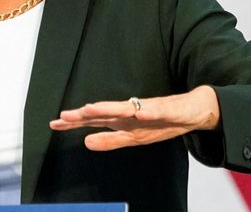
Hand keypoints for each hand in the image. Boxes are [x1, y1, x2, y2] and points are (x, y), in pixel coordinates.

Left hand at [49, 85, 220, 150]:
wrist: (196, 109)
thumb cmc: (164, 121)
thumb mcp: (135, 137)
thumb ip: (111, 139)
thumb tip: (86, 142)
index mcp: (125, 120)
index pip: (95, 120)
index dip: (76, 122)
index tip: (54, 123)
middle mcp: (134, 111)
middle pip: (106, 111)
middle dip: (87, 114)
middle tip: (66, 115)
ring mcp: (151, 108)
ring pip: (128, 108)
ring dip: (110, 108)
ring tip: (93, 109)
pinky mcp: (170, 108)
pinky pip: (158, 110)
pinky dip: (149, 111)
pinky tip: (141, 113)